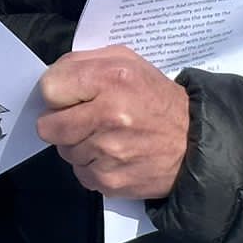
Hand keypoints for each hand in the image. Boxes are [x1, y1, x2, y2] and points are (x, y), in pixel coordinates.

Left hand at [36, 46, 189, 200]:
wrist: (194, 142)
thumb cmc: (157, 99)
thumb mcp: (127, 62)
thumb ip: (84, 62)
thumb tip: (50, 78)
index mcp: (111, 79)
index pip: (50, 88)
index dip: (58, 93)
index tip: (72, 96)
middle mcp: (109, 115)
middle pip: (48, 126)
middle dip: (62, 122)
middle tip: (85, 119)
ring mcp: (108, 152)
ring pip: (64, 152)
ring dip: (79, 145)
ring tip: (107, 137)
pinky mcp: (109, 180)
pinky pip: (79, 173)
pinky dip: (92, 166)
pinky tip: (114, 156)